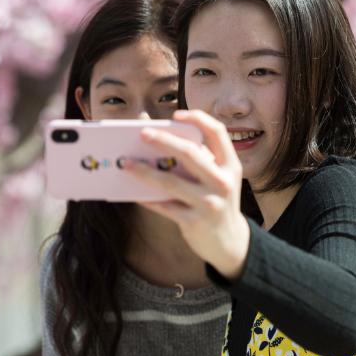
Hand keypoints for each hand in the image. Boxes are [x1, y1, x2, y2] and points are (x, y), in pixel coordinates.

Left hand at [123, 109, 250, 279]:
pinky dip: (147, 198)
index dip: (198, 119)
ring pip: (171, 182)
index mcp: (230, 165)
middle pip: (190, 153)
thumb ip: (197, 158)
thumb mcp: (216, 177)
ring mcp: (210, 203)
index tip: (176, 114)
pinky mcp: (194, 222)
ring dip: (144, 171)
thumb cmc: (215, 200)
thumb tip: (158, 137)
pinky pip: (164, 206)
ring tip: (126, 163)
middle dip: (163, 140)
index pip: (217, 132)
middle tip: (142, 133)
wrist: (229, 241)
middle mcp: (223, 182)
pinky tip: (132, 191)